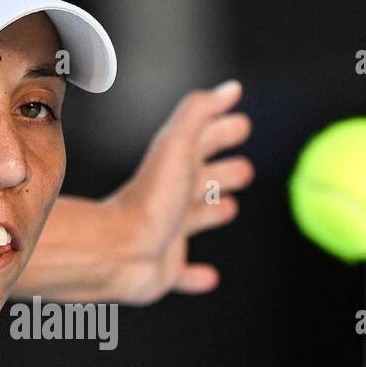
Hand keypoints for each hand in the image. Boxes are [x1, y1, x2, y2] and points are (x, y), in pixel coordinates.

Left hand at [102, 80, 254, 304]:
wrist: (119, 251)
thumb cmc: (150, 199)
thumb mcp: (177, 145)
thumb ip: (200, 112)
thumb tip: (231, 88)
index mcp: (174, 169)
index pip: (203, 142)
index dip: (222, 131)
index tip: (242, 123)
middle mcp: (171, 199)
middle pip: (201, 180)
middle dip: (223, 172)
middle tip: (245, 169)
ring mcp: (168, 235)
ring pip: (195, 220)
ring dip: (213, 212)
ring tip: (230, 207)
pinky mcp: (166, 269)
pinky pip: (184, 274)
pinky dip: (196, 276)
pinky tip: (209, 278)